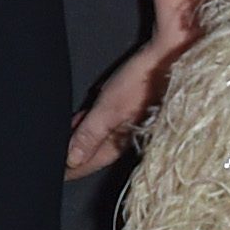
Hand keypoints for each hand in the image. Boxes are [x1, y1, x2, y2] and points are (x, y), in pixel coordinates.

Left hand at [64, 28, 194, 178]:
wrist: (171, 55)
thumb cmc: (145, 79)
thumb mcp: (108, 109)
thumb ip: (89, 134)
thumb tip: (72, 159)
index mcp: (123, 140)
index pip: (92, 161)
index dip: (73, 168)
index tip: (59, 174)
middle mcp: (129, 134)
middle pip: (97, 149)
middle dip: (77, 153)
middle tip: (58, 157)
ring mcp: (132, 119)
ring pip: (103, 134)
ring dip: (84, 134)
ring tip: (67, 133)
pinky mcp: (134, 104)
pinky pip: (109, 119)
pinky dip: (95, 119)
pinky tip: (89, 112)